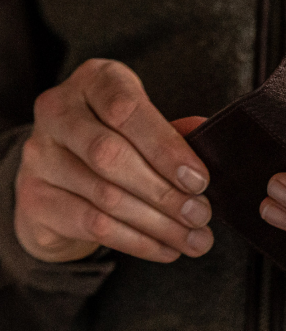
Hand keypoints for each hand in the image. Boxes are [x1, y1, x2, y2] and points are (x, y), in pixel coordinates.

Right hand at [15, 59, 212, 262]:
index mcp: (95, 80)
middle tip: (201, 215)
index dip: (166, 147)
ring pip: (105, 196)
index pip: (126, 110)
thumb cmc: (118, 138)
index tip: (199, 180)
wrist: (61, 174)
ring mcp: (39, 155)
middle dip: (165, 192)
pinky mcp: (34, 198)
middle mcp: (58, 111)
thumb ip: (174, 132)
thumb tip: (206, 134)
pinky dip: (137, 241)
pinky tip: (166, 249)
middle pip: (111, 155)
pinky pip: (91, 225)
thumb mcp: (146, 124)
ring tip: (194, 239)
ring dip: (158, 224)